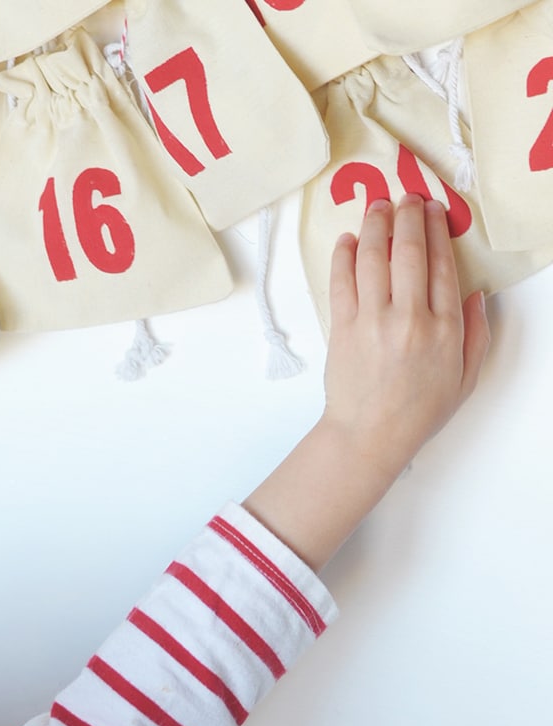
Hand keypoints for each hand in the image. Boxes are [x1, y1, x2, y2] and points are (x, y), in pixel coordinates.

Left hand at [323, 194, 489, 483]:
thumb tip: (475, 294)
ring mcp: (373, 321)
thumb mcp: (464, 379)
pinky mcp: (342, 327)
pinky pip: (342, 281)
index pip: (442, 265)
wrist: (369, 436)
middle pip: (410, 252)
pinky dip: (344, 255)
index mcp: (444, 329)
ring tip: (378, 205)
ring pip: (374, 257)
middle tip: (407, 197)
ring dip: (376, 224)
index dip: (438, 231)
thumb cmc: (418, 412)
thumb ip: (476, 334)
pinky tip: (349, 240)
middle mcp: (409, 318)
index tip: (435, 211)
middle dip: (408, 216)